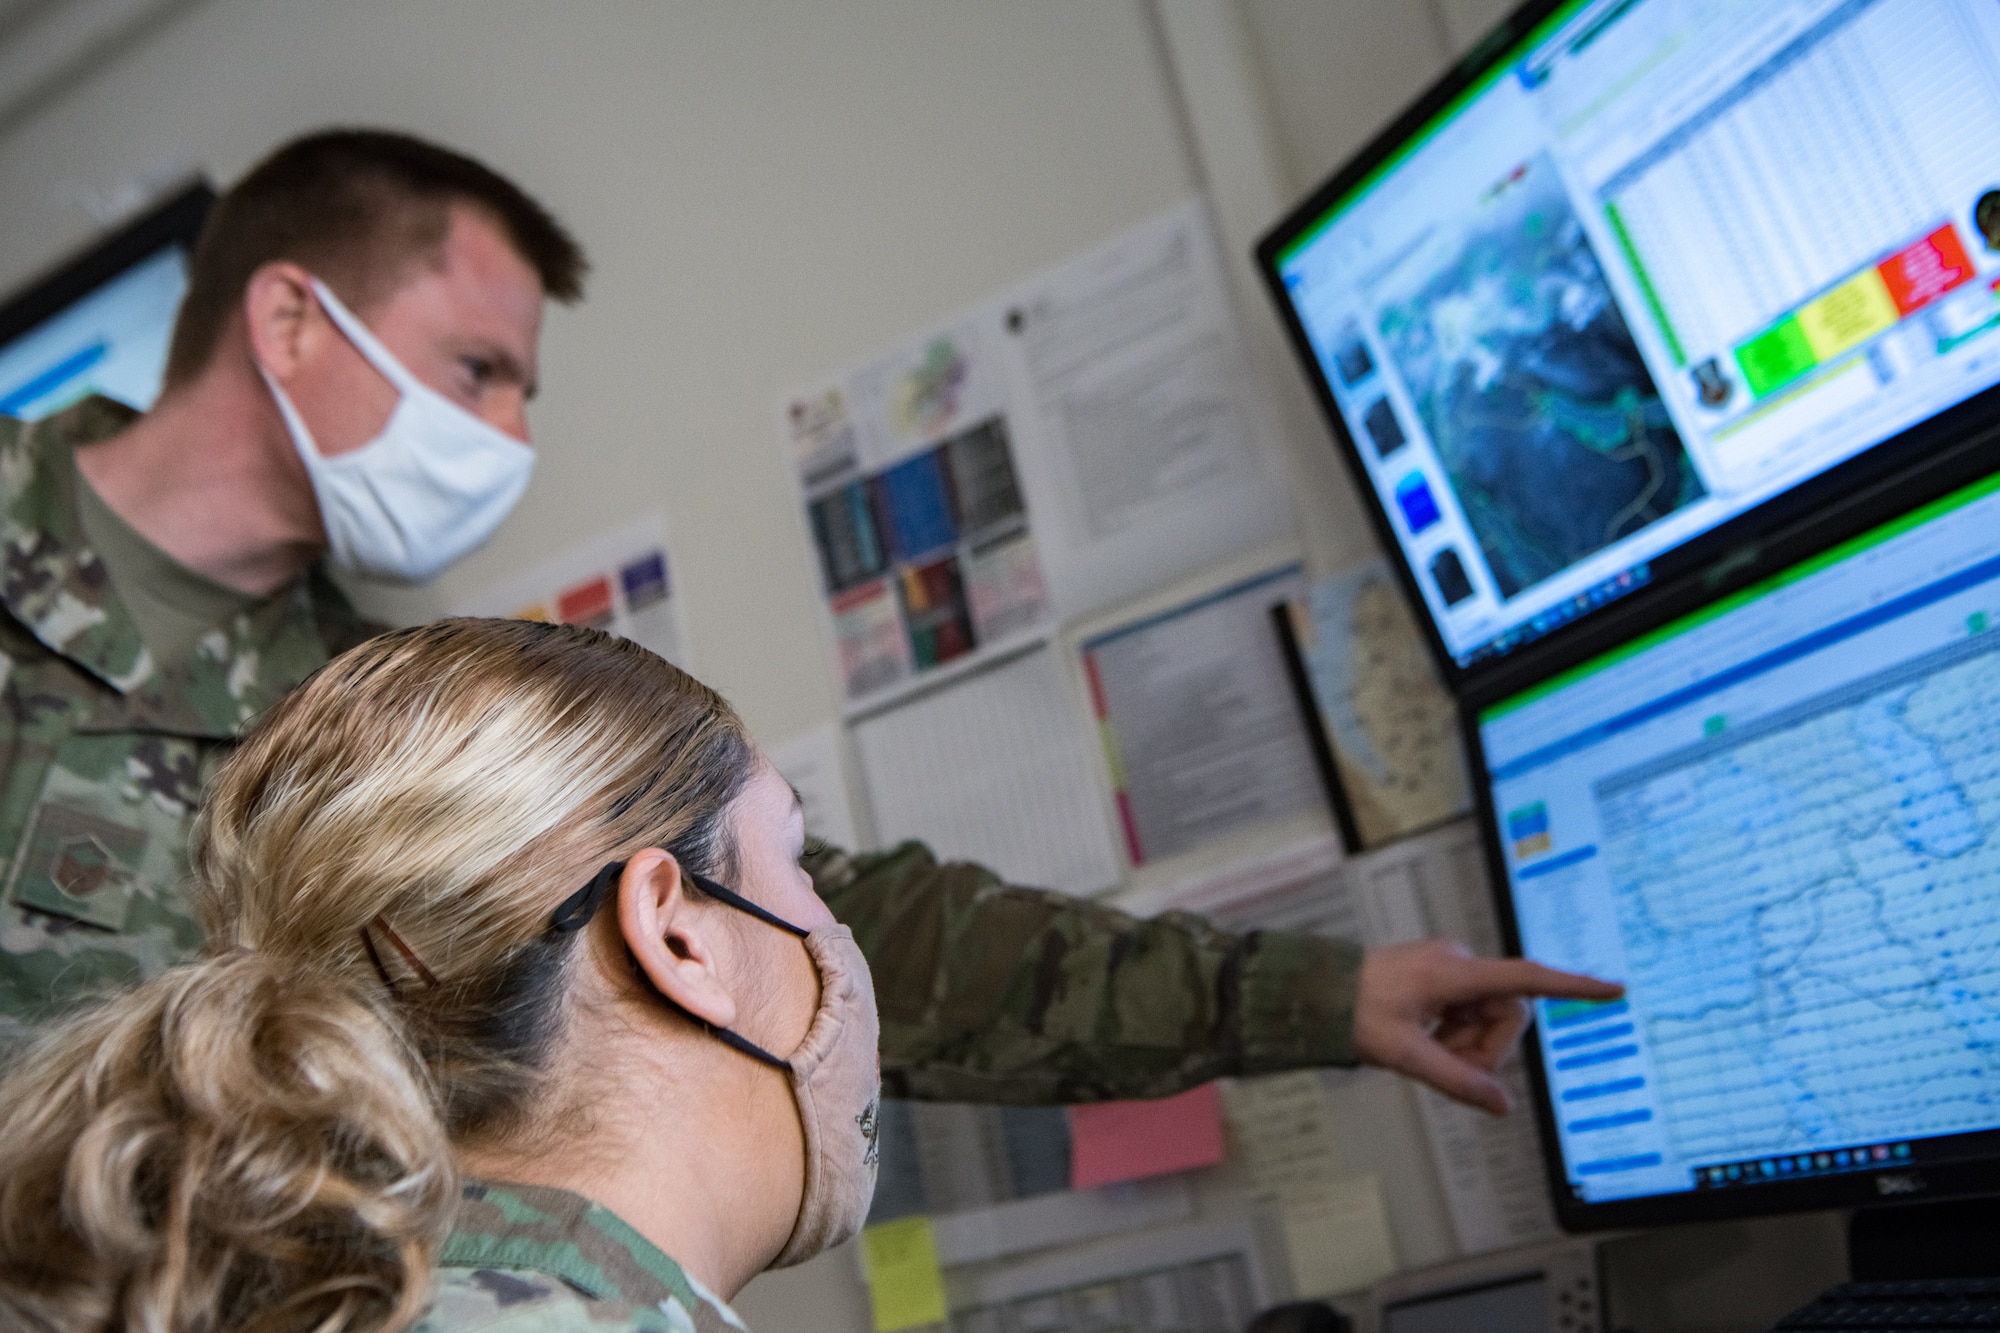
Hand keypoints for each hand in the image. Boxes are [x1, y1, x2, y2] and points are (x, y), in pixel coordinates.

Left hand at [1354, 939, 1622, 1115]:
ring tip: (1424, 1046)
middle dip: (1484, 1047)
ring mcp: (1450, 968)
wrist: (1314, 989)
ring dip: (1465, 1043)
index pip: (1527, 978)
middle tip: (1444, 1060)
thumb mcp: (1402, 1053)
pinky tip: (1424, 1036)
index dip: (1572, 987)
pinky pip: (1468, 1013)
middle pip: (1506, 1014)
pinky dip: (1454, 1035)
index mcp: (1454, 972)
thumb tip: (1501, 1106)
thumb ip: (1455, 1080)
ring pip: (1487, 1018)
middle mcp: (1458, 962)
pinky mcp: (1442, 976)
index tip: (1613, 990)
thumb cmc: (1351, 1011)